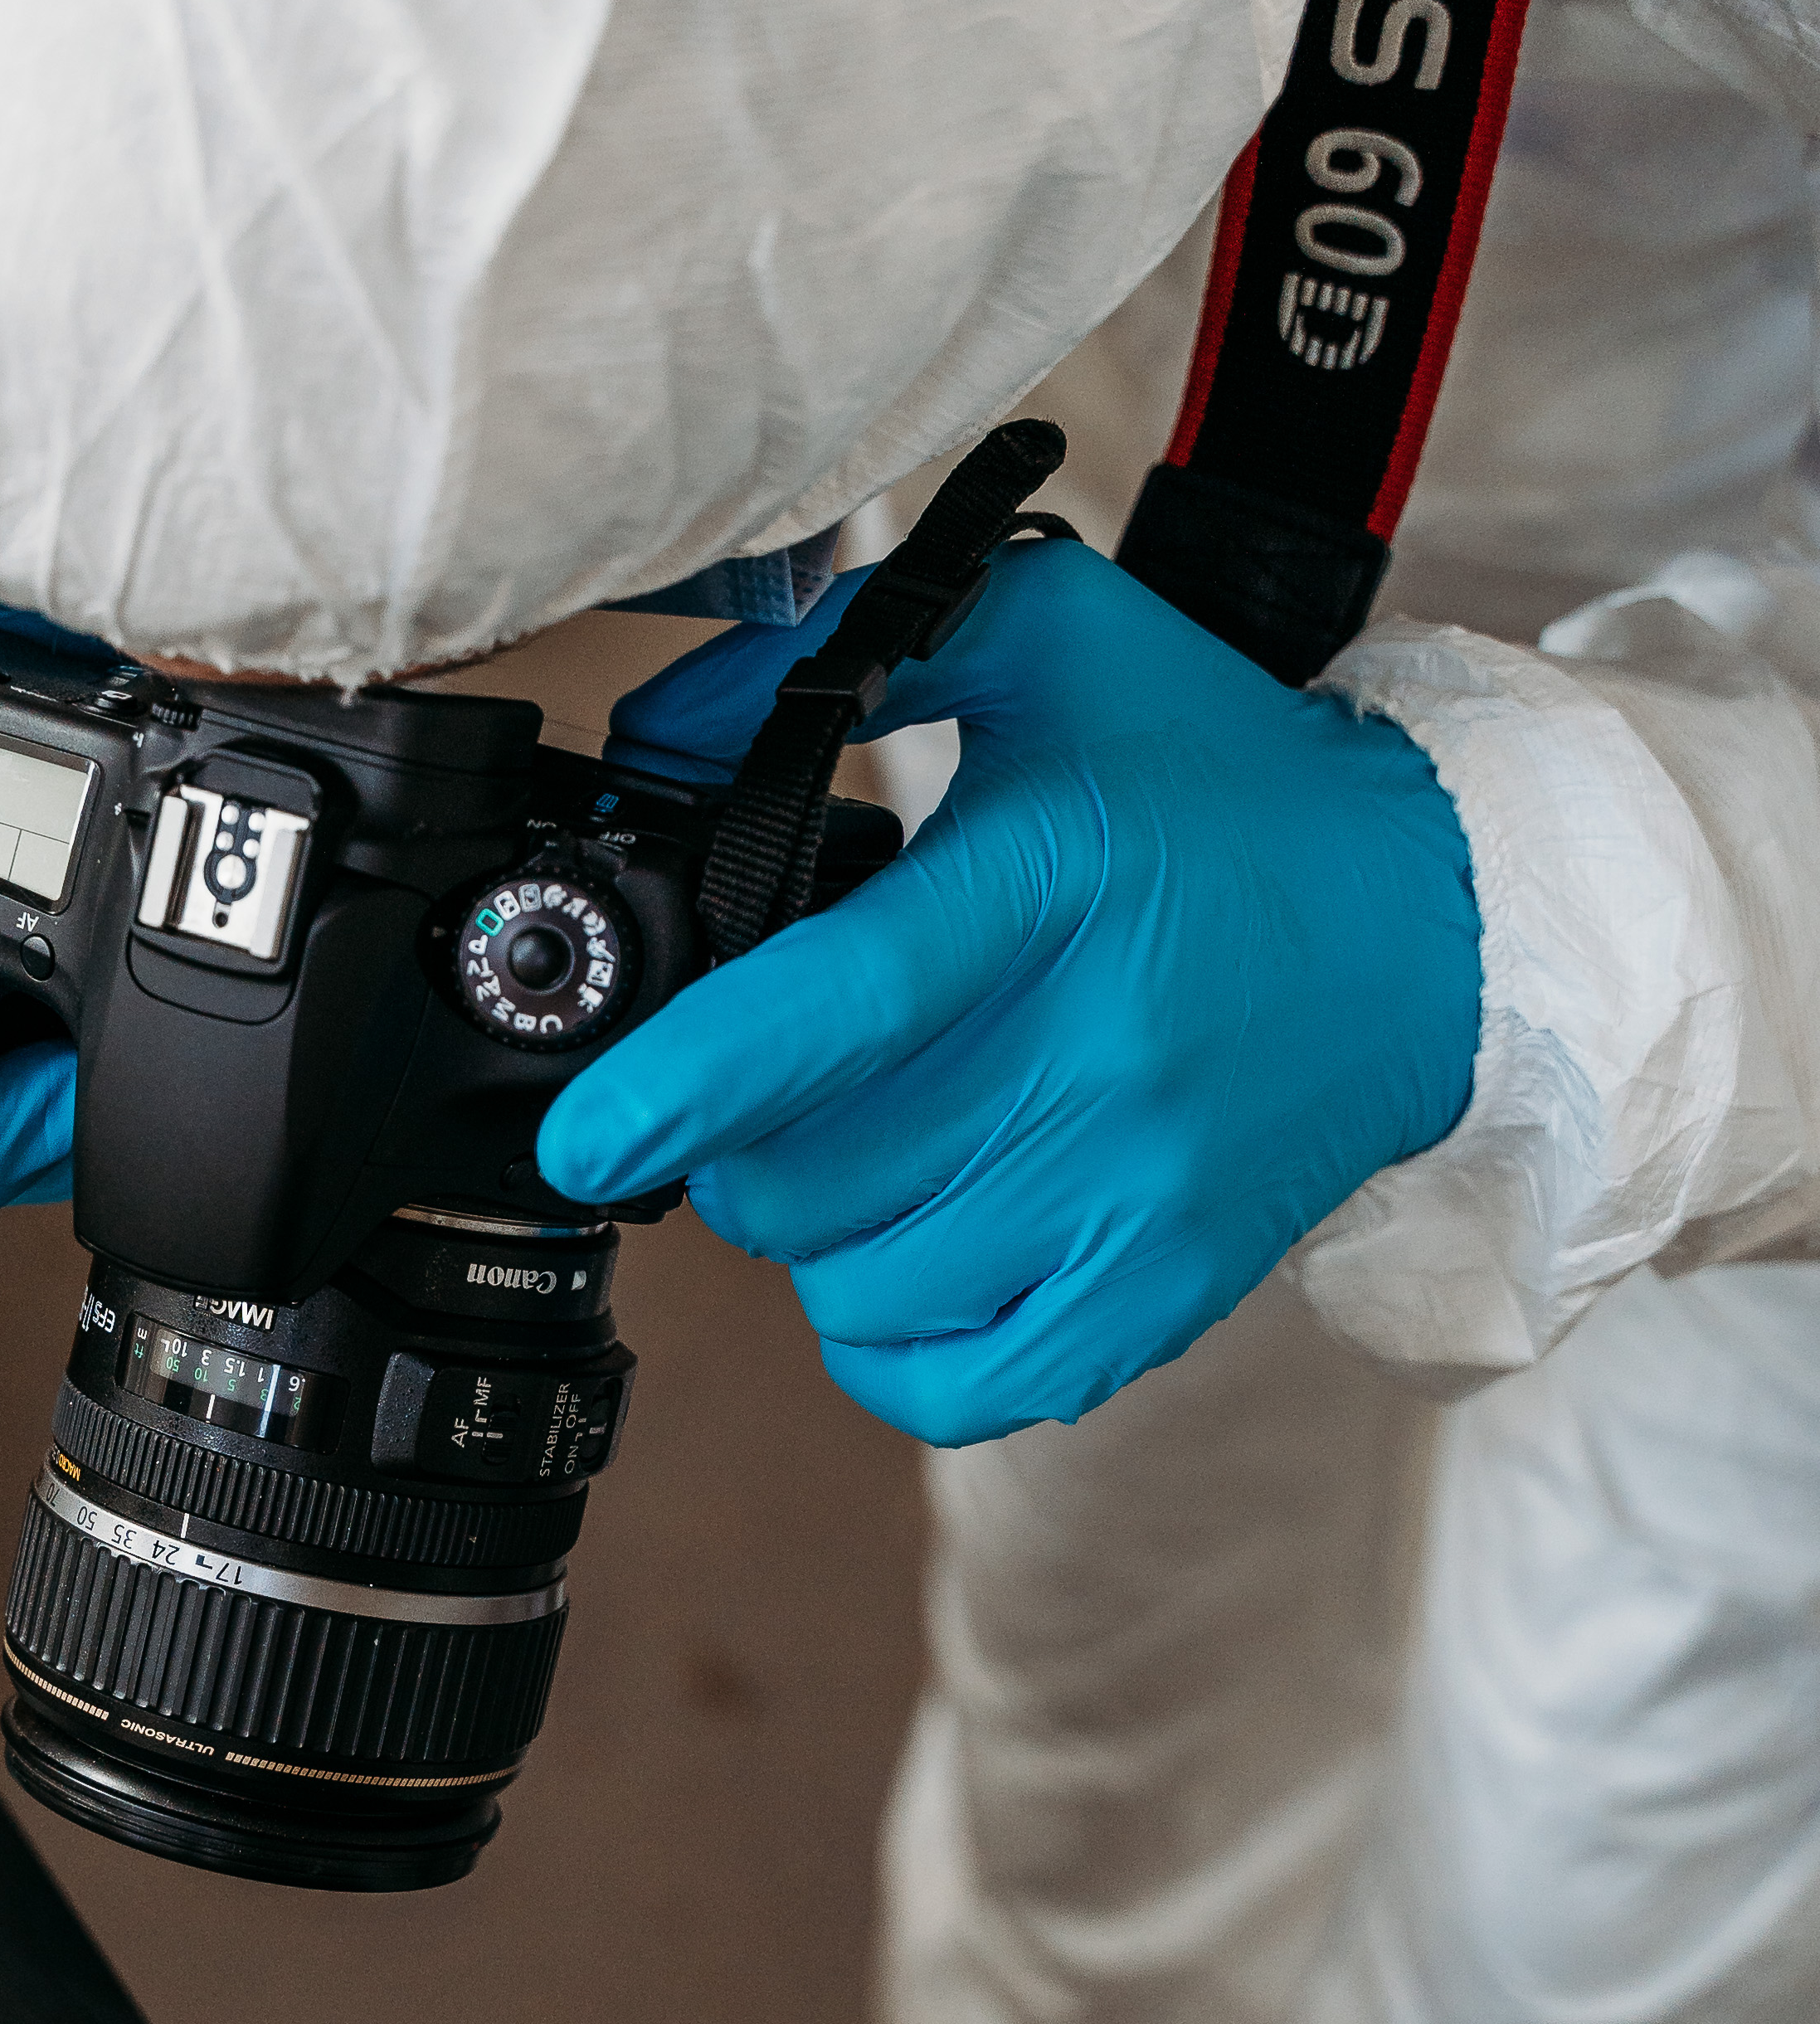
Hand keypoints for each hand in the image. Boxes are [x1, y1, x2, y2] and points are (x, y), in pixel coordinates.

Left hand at [535, 539, 1480, 1441]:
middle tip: (781, 1079)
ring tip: (860, 1147)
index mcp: (1047, 886)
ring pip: (859, 1284)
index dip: (690, 1081)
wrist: (1434, 926)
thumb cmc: (1211, 779)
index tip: (590, 1132)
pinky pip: (956, 1386)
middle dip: (740, 1138)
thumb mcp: (1047, 637)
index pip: (839, 1009)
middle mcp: (1095, 1056)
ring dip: (811, 1232)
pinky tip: (904, 1256)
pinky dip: (886, 1341)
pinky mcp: (1165, 1293)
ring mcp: (1134, 1195)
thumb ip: (842, 653)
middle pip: (811, 1174)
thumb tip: (661, 730)